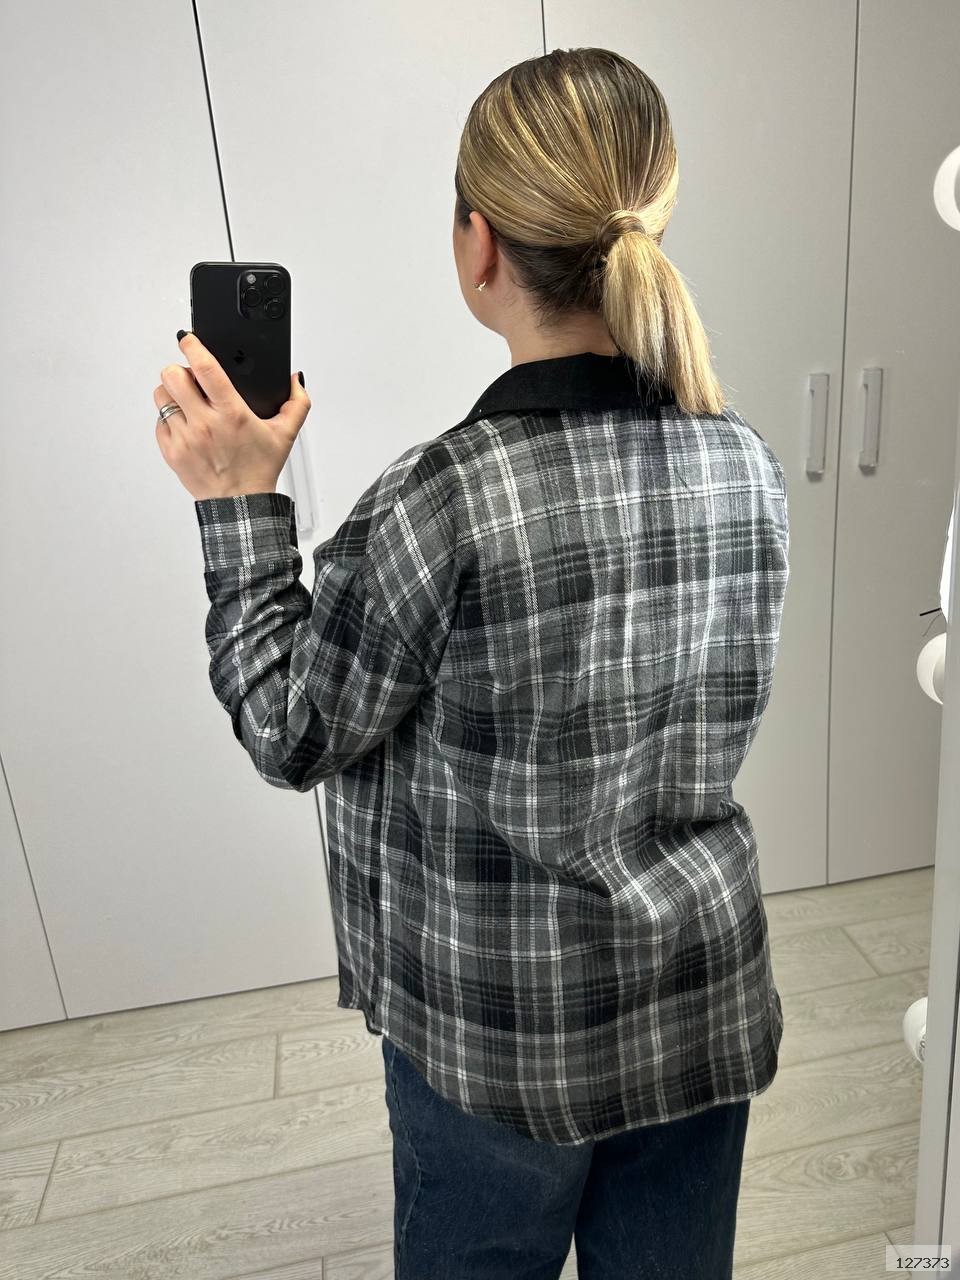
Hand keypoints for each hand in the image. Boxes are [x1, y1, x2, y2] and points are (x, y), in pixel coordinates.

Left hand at [154, 331, 310, 499]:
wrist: (241, 504)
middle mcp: (205, 424)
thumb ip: (297, 403)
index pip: (204, 368)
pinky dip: (169, 418)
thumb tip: (296, 379)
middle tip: (190, 377)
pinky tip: (186, 425)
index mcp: (232, 414)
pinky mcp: (172, 451)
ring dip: (172, 393)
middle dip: (179, 370)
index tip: (188, 338)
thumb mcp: (285, 435)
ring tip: (187, 402)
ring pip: (162, 396)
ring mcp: (185, 438)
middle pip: (173, 376)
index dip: (192, 345)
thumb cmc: (259, 469)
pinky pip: (159, 421)